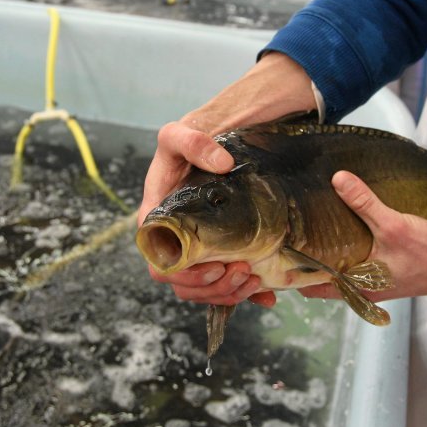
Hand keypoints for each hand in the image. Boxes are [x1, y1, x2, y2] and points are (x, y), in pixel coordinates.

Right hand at [138, 52, 317, 308]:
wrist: (231, 136)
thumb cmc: (198, 136)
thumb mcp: (183, 132)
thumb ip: (193, 141)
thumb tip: (220, 164)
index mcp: (159, 217)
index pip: (159, 261)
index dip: (184, 273)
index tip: (216, 264)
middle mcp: (177, 237)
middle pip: (183, 283)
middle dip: (211, 287)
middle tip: (242, 272)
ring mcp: (201, 245)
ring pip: (205, 289)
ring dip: (229, 293)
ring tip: (254, 279)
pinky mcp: (224, 249)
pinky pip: (228, 283)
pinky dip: (247, 294)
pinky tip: (267, 293)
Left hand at [298, 170, 426, 301]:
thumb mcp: (393, 225)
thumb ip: (364, 203)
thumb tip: (337, 179)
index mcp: (357, 286)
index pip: (311, 287)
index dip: (291, 273)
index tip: (274, 253)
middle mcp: (362, 287)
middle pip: (323, 276)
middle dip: (305, 258)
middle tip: (287, 232)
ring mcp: (375, 279)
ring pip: (340, 267)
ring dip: (327, 251)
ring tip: (309, 225)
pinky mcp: (387, 267)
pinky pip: (358, 259)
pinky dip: (347, 246)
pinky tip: (344, 224)